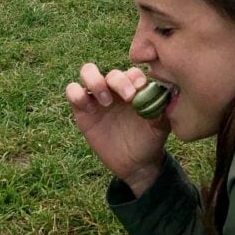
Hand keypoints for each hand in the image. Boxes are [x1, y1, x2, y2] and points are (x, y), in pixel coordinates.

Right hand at [66, 62, 169, 195]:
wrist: (136, 164)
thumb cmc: (150, 139)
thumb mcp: (160, 126)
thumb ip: (160, 110)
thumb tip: (161, 95)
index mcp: (134, 87)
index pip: (132, 72)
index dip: (134, 77)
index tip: (139, 89)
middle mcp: (115, 88)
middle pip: (111, 71)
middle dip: (118, 81)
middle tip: (127, 97)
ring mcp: (97, 97)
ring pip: (87, 71)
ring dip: (95, 81)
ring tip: (106, 101)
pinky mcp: (82, 109)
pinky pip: (72, 91)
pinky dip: (76, 94)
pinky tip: (90, 109)